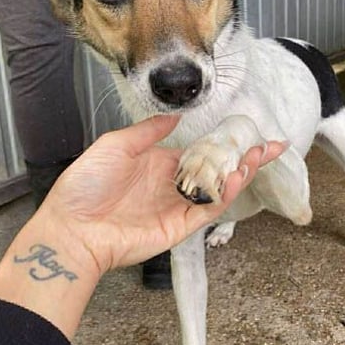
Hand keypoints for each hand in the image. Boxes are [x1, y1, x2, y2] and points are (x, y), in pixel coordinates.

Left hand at [39, 114, 285, 274]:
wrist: (72, 228)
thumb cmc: (85, 186)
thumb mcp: (115, 145)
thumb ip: (148, 131)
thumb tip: (174, 116)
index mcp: (158, 164)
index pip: (200, 151)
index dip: (224, 142)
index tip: (247, 130)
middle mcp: (172, 185)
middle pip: (217, 169)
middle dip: (245, 157)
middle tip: (271, 145)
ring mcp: (178, 207)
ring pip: (219, 189)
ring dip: (242, 173)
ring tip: (259, 155)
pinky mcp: (179, 227)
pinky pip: (209, 209)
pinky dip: (226, 194)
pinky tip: (239, 176)